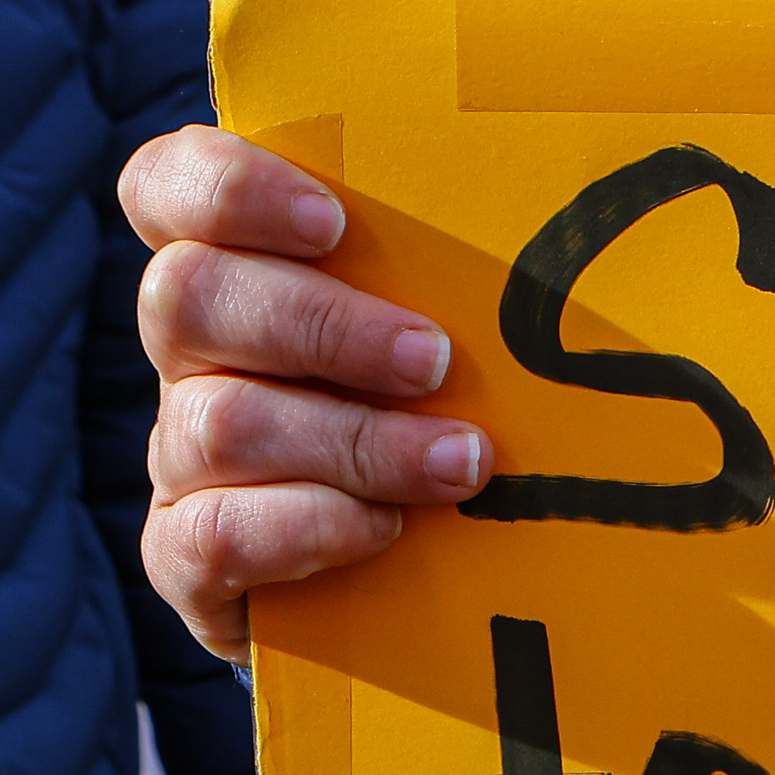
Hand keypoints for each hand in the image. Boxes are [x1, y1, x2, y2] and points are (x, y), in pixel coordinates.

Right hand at [124, 126, 494, 658]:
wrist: (426, 587)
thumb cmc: (460, 407)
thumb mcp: (466, 323)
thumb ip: (481, 258)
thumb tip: (605, 197)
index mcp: (244, 267)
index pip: (169, 187)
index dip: (226, 188)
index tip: (332, 220)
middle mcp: (195, 353)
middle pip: (184, 295)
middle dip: (321, 324)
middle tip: (435, 359)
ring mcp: (183, 457)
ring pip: (214, 421)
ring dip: (350, 438)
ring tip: (459, 462)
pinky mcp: (190, 561)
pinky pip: (208, 536)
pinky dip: (306, 526)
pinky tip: (387, 529)